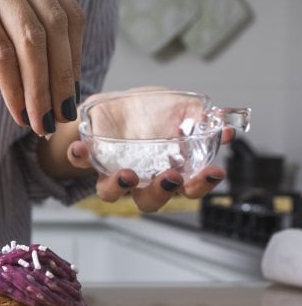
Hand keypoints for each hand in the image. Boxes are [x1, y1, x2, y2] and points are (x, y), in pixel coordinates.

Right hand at [0, 0, 84, 135]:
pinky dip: (13, 87)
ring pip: (30, 41)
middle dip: (61, 78)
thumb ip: (22, 38)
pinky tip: (17, 111)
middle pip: (55, 27)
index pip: (67, 13)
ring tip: (40, 121)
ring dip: (40, 89)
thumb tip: (60, 80)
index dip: (74, 57)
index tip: (70, 93)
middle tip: (60, 116)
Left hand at [65, 88, 236, 212]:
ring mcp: (112, 171)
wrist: (116, 105)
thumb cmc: (151, 113)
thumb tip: (227, 129)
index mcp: (166, 170)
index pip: (188, 188)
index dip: (201, 184)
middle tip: (171, 177)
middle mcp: (139, 179)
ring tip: (128, 174)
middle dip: (162, 191)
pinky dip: (79, 156)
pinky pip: (79, 163)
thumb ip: (199, 119)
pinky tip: (80, 147)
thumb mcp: (179, 109)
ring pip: (112, 192)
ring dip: (119, 185)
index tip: (214, 171)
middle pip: (151, 200)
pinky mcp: (89, 157)